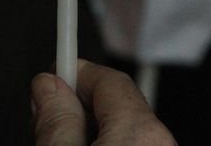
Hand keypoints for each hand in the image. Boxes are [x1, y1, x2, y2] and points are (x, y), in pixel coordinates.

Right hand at [32, 59, 175, 144]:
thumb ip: (55, 122)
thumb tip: (48, 89)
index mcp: (140, 134)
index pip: (109, 79)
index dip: (75, 71)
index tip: (54, 71)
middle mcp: (163, 145)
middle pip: (120, 106)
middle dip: (83, 106)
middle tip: (49, 117)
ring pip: (127, 133)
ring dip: (97, 133)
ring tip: (65, 144)